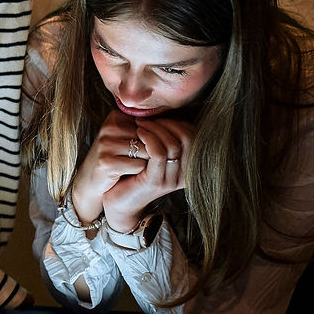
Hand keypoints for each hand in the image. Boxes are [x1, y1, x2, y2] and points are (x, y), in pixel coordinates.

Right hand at [67, 110, 155, 225]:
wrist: (90, 179)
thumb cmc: (114, 157)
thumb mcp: (126, 138)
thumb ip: (145, 129)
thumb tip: (179, 128)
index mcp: (115, 117)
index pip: (149, 125)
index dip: (152, 140)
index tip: (143, 149)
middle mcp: (108, 127)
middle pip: (149, 138)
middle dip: (150, 152)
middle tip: (139, 159)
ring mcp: (106, 144)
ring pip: (146, 151)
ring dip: (146, 162)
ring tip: (132, 165)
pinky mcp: (106, 161)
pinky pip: (138, 165)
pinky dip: (138, 172)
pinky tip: (127, 173)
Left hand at [101, 115, 191, 231]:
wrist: (119, 202)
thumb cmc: (135, 174)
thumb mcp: (153, 154)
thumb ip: (163, 138)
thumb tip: (163, 111)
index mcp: (189, 167)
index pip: (194, 135)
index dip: (175, 122)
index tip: (156, 118)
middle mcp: (185, 174)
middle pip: (188, 138)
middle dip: (166, 124)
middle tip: (146, 120)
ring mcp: (172, 180)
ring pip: (173, 145)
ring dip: (155, 129)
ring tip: (139, 126)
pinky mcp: (157, 182)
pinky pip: (159, 154)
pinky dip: (149, 139)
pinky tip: (138, 134)